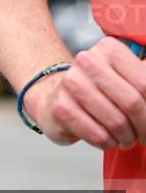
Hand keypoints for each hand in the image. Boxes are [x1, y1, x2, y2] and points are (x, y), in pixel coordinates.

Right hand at [25, 37, 145, 149]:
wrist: (55, 97)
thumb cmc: (98, 90)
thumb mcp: (125, 77)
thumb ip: (145, 80)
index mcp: (109, 49)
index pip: (145, 84)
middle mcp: (87, 62)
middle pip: (132, 102)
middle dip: (144, 126)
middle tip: (144, 136)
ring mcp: (71, 84)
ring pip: (116, 121)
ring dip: (126, 137)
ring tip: (125, 138)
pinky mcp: (60, 108)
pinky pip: (97, 134)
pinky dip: (107, 143)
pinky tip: (107, 139)